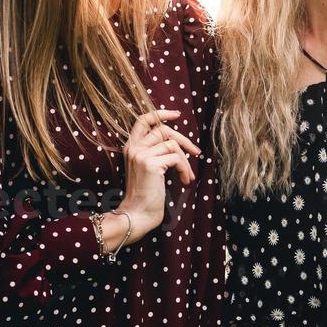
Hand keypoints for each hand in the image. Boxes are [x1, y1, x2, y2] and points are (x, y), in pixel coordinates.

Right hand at [117, 109, 199, 233]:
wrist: (138, 213)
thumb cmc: (147, 193)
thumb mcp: (149, 167)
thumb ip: (156, 151)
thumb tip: (177, 139)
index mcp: (131, 147)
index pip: (143, 120)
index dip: (161, 113)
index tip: (177, 115)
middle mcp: (133, 148)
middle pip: (163, 130)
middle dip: (183, 140)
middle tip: (196, 152)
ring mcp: (140, 154)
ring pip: (172, 144)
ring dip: (185, 161)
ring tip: (188, 175)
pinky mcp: (150, 164)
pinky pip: (176, 158)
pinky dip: (185, 168)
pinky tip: (185, 180)